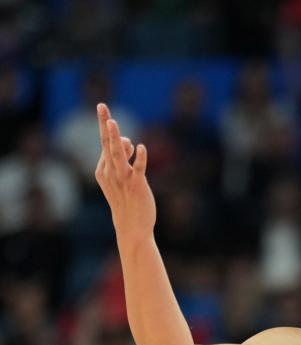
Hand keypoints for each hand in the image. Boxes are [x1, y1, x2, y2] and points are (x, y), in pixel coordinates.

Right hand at [94, 103, 155, 244]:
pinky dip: (139, 158)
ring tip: (113, 122)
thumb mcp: (120, 178)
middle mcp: (110, 172)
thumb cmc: (126, 200)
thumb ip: (123, 158)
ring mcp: (122, 178)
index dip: (110, 130)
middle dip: (104, 124)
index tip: (104, 110)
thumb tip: (129, 141)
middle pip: (107, 143)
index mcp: (102, 170)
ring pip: (118, 154)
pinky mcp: (137, 185)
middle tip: (102, 105)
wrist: (131, 225)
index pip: (106, 144)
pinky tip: (141, 147)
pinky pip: (138, 169)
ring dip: (116, 138)